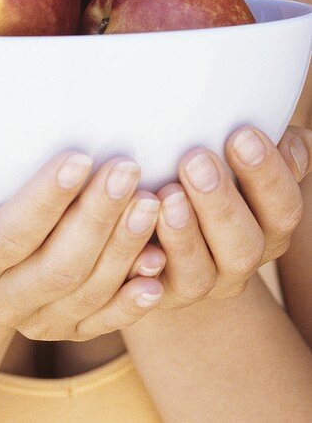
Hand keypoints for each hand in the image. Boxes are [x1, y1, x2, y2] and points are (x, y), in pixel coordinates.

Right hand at [0, 142, 168, 341]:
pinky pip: (105, 321)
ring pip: (87, 293)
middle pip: (57, 268)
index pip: (7, 236)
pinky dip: (135, 298)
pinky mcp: (65, 327)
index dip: (45, 201)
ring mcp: (34, 318)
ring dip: (124, 250)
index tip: (79, 157)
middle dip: (96, 219)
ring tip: (152, 200)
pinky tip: (158, 265)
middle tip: (128, 168)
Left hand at [126, 124, 311, 307]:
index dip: (268, 175)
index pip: (283, 208)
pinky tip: (137, 237)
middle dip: (221, 203)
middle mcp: (241, 258)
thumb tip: (291, 140)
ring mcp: (202, 281)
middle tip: (195, 161)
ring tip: (167, 195)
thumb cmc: (201, 169)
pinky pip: (152, 288)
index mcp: (268, 223)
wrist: (161, 229)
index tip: (241, 135)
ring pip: (200, 274)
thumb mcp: (235, 156)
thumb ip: (265, 146)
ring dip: (184, 236)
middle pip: (244, 245)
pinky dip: (144, 263)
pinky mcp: (159, 293)